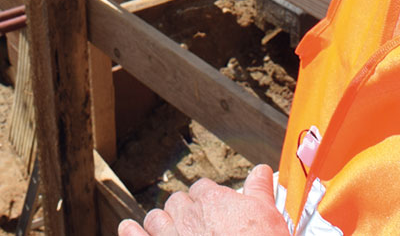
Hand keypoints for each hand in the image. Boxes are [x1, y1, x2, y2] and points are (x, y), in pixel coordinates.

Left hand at [119, 165, 289, 235]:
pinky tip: (129, 228)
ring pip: (156, 218)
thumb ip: (260, 190)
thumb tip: (261, 170)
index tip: (212, 209)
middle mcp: (189, 214)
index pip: (202, 189)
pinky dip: (131, 231)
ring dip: (160, 222)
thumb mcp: (270, 216)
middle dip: (184, 211)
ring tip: (166, 230)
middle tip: (193, 223)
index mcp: (214, 201)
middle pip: (178, 202)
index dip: (207, 199)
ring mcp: (170, 234)